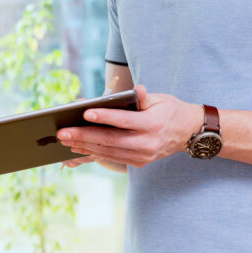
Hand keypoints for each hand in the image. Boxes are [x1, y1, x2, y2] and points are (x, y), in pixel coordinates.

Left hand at [56, 85, 201, 167]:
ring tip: (66, 140)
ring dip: (84, 146)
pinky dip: (95, 153)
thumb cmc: (170, 109)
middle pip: (111, 140)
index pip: (124, 120)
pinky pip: (113, 158)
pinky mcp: (140, 163)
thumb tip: (134, 89)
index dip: (104, 116)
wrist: (188, 133)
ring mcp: (143, 156)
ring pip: (109, 152)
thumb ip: (142, 97)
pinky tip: (80, 147)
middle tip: (63, 132)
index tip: (84, 112)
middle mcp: (148, 142)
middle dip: (84, 136)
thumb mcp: (160, 98)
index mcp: (153, 123)